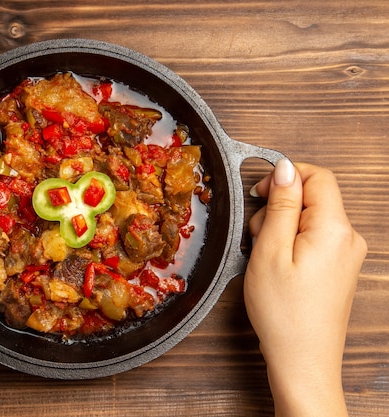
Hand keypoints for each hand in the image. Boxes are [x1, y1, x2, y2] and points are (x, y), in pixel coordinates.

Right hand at [244, 160, 366, 416]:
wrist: (302, 361)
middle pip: (313, 197)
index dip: (285, 178)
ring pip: (310, 218)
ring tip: (264, 256)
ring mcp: (347, 254)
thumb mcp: (270, 251)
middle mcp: (348, 238)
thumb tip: (284, 168)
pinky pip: (314, 238)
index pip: (317, 176)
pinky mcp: (339, 267)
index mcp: (334, 229)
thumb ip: (281, 205)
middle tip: (256, 237)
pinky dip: (291, 243)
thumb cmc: (283, 313)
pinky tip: (275, 265)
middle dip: (279, 207)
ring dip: (282, 227)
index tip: (258, 194)